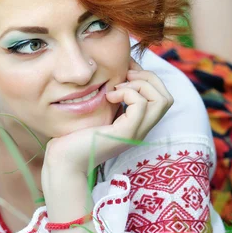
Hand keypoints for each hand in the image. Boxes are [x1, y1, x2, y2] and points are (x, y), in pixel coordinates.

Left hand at [42, 59, 173, 176]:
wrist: (65, 160)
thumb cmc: (75, 136)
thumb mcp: (100, 112)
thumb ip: (114, 98)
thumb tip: (122, 72)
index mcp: (137, 125)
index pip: (162, 98)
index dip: (148, 79)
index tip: (126, 73)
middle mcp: (141, 130)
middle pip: (167, 98)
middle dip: (149, 78)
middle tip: (125, 78)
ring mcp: (135, 133)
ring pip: (161, 100)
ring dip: (140, 85)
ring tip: (116, 89)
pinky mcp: (125, 134)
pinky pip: (140, 105)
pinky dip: (127, 93)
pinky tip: (109, 97)